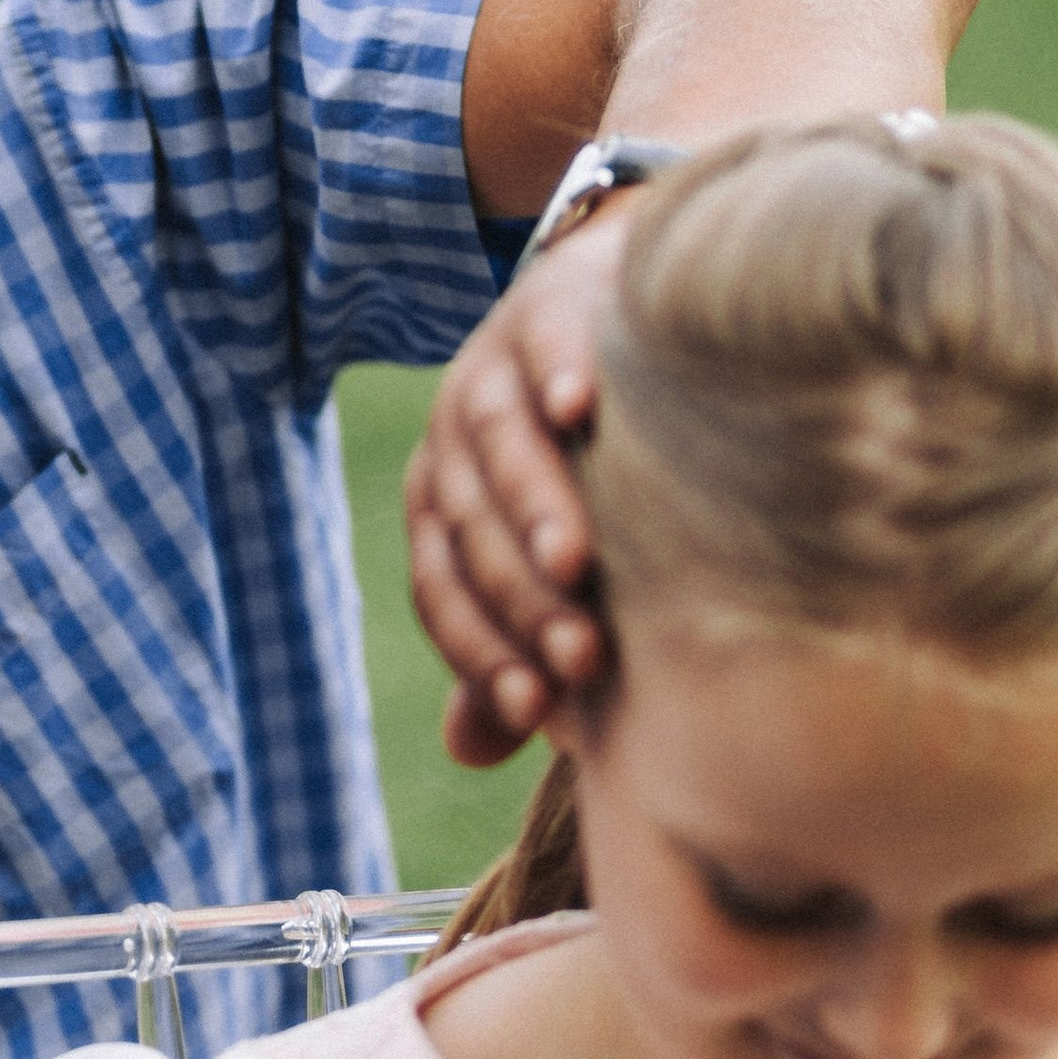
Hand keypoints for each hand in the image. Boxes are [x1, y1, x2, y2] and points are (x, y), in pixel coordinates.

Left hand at [403, 209, 623, 767]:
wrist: (616, 313)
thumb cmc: (595, 469)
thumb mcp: (554, 560)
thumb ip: (516, 643)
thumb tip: (471, 751)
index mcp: (441, 507)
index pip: (442, 588)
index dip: (481, 649)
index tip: (538, 705)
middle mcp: (451, 440)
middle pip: (470, 528)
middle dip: (522, 598)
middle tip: (584, 655)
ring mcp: (493, 367)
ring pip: (498, 442)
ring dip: (534, 503)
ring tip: (574, 560)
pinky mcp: (548, 307)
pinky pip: (546, 341)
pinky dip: (559, 370)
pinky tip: (582, 406)